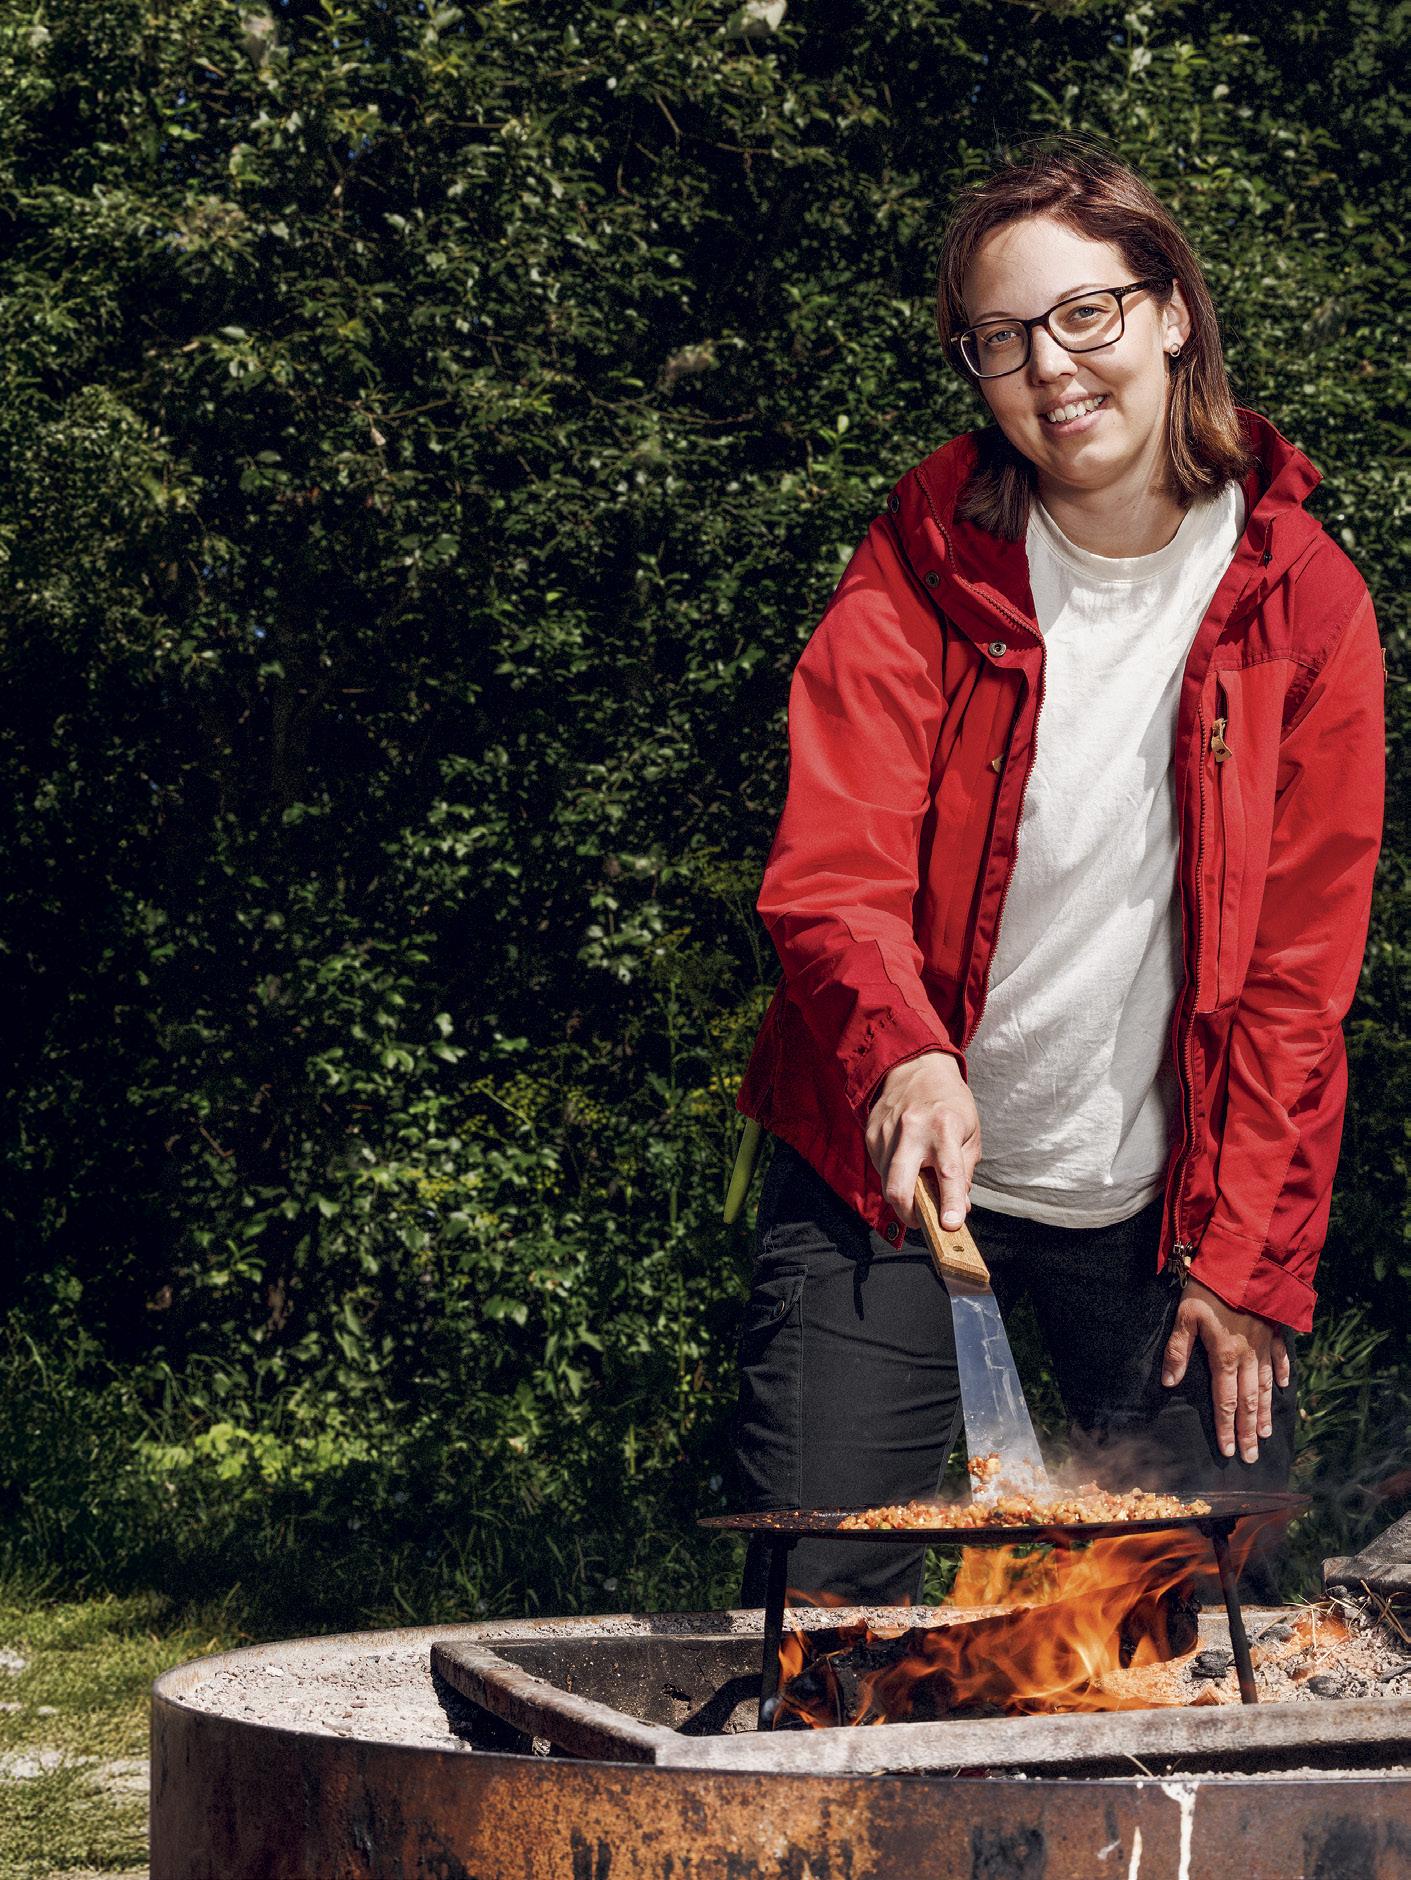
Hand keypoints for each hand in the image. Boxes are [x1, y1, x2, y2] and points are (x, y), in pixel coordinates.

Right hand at [865, 1051, 980, 1230]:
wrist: (914, 1066)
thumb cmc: (948, 1101)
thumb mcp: (970, 1131)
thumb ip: (965, 1171)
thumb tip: (960, 1208)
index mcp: (945, 1127)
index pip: (948, 1172)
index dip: (950, 1202)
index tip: (951, 1224)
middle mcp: (912, 1130)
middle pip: (900, 1187)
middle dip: (909, 1214)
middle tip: (922, 1221)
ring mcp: (887, 1133)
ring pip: (887, 1183)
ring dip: (903, 1193)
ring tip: (917, 1179)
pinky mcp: (871, 1135)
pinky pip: (880, 1169)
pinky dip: (893, 1175)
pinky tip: (905, 1161)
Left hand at [1161, 1277, 1290, 1463]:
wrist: (1244, 1262)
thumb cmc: (1209, 1288)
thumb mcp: (1185, 1316)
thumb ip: (1177, 1350)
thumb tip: (1168, 1383)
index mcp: (1224, 1356)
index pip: (1224, 1401)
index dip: (1225, 1427)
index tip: (1229, 1451)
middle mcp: (1248, 1356)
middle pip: (1249, 1401)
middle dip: (1249, 1431)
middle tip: (1252, 1457)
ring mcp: (1264, 1345)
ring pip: (1267, 1386)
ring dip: (1266, 1412)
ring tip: (1266, 1434)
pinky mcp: (1273, 1331)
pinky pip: (1280, 1358)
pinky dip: (1283, 1375)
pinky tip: (1285, 1389)